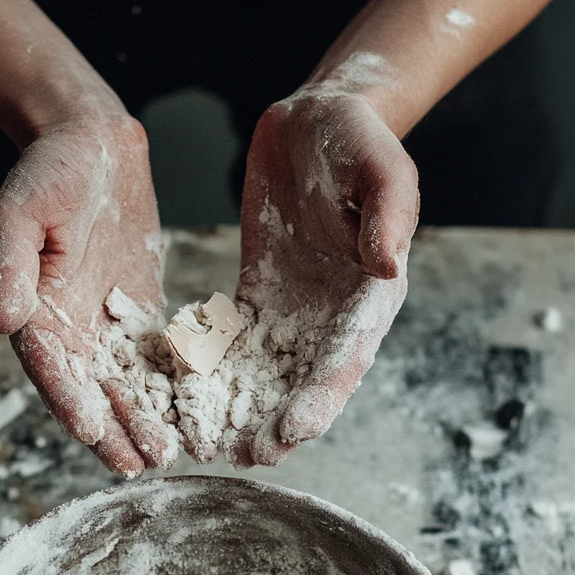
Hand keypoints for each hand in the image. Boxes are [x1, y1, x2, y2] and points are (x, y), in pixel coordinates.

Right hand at [0, 108, 175, 476]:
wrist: (90, 142)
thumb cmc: (47, 170)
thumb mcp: (19, 212)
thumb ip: (11, 267)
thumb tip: (2, 320)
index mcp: (34, 311)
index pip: (51, 367)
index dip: (70, 400)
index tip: (90, 430)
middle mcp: (69, 329)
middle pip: (91, 390)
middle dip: (115, 428)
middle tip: (141, 465)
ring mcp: (106, 326)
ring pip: (126, 385)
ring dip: (144, 420)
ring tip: (169, 456)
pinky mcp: (141, 315)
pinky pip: (158, 360)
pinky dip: (172, 389)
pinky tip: (195, 416)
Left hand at [236, 86, 418, 466]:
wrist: (320, 118)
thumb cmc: (358, 137)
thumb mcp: (380, 164)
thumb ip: (389, 213)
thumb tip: (388, 266)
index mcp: (370, 293)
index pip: (345, 358)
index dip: (320, 399)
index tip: (293, 431)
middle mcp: (333, 314)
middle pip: (304, 383)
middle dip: (275, 424)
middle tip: (241, 456)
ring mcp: (296, 310)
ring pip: (267, 375)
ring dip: (242, 412)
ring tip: (209, 444)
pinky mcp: (260, 296)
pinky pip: (234, 343)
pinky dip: (214, 374)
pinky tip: (185, 399)